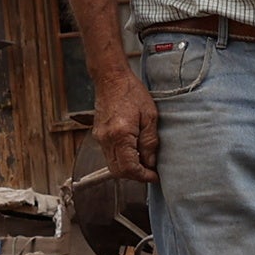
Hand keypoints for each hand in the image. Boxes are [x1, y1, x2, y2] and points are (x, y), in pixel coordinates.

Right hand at [91, 61, 158, 182]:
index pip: (130, 168)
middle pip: (119, 172)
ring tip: (144, 162)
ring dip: (128, 169)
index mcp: (120, 135)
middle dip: (136, 176)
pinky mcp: (98, 135)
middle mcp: (107, 140)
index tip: (155, 176)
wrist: (111, 79)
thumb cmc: (132, 93)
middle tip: (151, 172)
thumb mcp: (150, 116)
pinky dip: (122, 160)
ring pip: (113, 166)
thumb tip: (151, 162)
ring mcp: (100, 138)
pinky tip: (134, 153)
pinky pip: (109, 155)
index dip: (144, 176)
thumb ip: (150, 142)